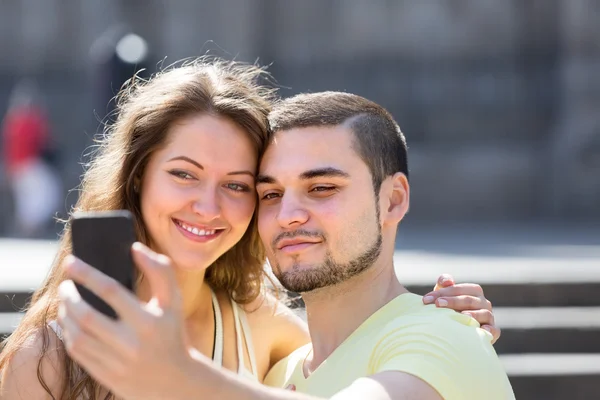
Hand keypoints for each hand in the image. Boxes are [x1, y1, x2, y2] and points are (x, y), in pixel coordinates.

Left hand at [57, 243, 194, 399]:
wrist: (175, 380)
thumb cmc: (172, 332)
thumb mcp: (173, 301)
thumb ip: (161, 270)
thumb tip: (135, 248)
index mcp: (149, 322)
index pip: (111, 291)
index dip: (88, 274)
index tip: (70, 262)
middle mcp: (132, 344)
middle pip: (87, 315)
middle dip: (69, 296)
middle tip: (65, 284)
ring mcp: (117, 363)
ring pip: (77, 335)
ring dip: (64, 314)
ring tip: (65, 300)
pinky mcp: (106, 376)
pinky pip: (77, 352)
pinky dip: (68, 333)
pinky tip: (69, 321)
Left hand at [422, 274, 499, 343]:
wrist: (456, 329)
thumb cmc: (448, 308)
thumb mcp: (444, 294)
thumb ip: (443, 282)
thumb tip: (447, 281)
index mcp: (473, 291)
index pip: (459, 289)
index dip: (443, 292)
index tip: (426, 299)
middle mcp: (483, 302)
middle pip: (469, 300)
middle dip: (452, 301)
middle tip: (437, 305)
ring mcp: (489, 317)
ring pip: (484, 313)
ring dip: (472, 315)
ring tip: (460, 316)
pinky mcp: (492, 332)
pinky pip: (494, 330)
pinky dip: (490, 330)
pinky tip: (482, 330)